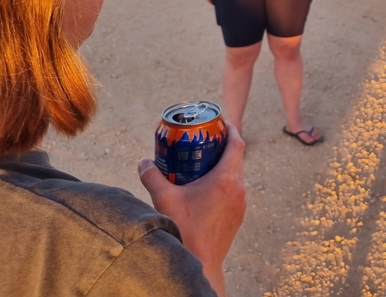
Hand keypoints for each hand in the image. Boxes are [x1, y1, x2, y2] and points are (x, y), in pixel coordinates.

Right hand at [138, 123, 246, 296]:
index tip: (221, 123)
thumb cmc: (185, 230)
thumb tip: (143, 161)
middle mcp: (239, 188)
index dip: (231, 130)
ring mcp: (241, 203)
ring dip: (225, 165)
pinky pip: (235, 190)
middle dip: (224, 146)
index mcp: (226, 179)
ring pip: (237, 175)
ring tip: (205, 162)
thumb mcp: (164, 199)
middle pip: (237, 158)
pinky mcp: (238, 215)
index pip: (237, 144)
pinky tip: (208, 188)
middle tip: (207, 140)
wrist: (201, 262)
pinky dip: (226, 182)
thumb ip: (152, 177)